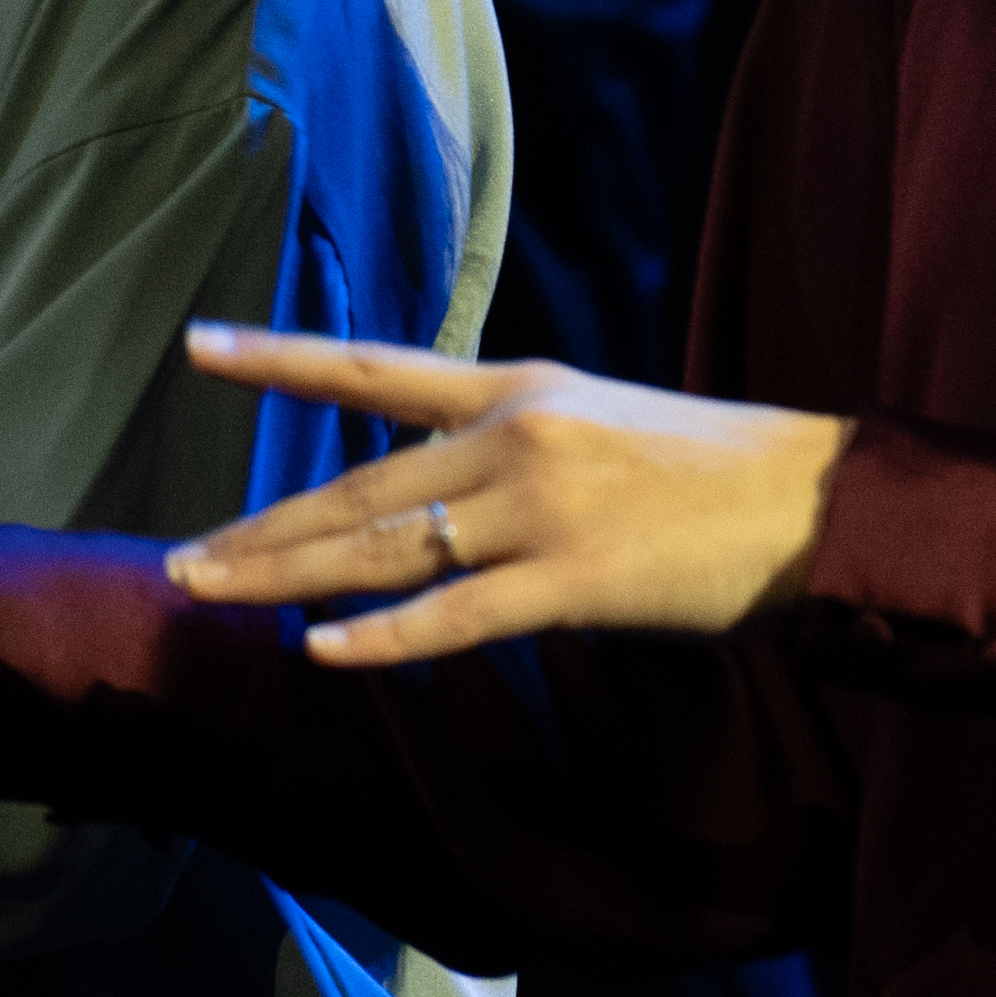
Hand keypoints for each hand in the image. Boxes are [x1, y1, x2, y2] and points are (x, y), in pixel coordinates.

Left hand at [158, 325, 845, 659]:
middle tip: (180, 559)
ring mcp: (540, 508)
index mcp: (515, 389)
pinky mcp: (575, 579)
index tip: (196, 345)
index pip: (371, 369)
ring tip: (208, 593)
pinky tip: (323, 651)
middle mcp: (512, 436)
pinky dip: (386, 637)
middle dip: (260, 528)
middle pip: (356, 485)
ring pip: (384, 547)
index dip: (279, 360)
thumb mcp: (594, 426)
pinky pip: (459, 614)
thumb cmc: (710, 474)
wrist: (815, 502)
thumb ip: (509, 448)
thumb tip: (440, 487)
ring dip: (286, 576)